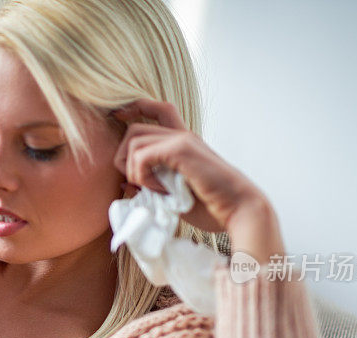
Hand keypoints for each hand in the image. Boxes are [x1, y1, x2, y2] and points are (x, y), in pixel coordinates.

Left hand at [112, 98, 285, 264]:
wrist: (239, 210)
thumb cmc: (211, 207)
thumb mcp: (172, 197)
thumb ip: (150, 188)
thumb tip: (124, 185)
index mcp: (181, 143)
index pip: (156, 109)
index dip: (133, 108)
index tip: (118, 117)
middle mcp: (181, 136)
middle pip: (134, 128)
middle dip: (123, 157)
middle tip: (137, 183)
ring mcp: (182, 139)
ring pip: (134, 139)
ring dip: (133, 169)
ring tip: (152, 189)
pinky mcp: (181, 149)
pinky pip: (142, 155)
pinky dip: (142, 175)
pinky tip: (159, 189)